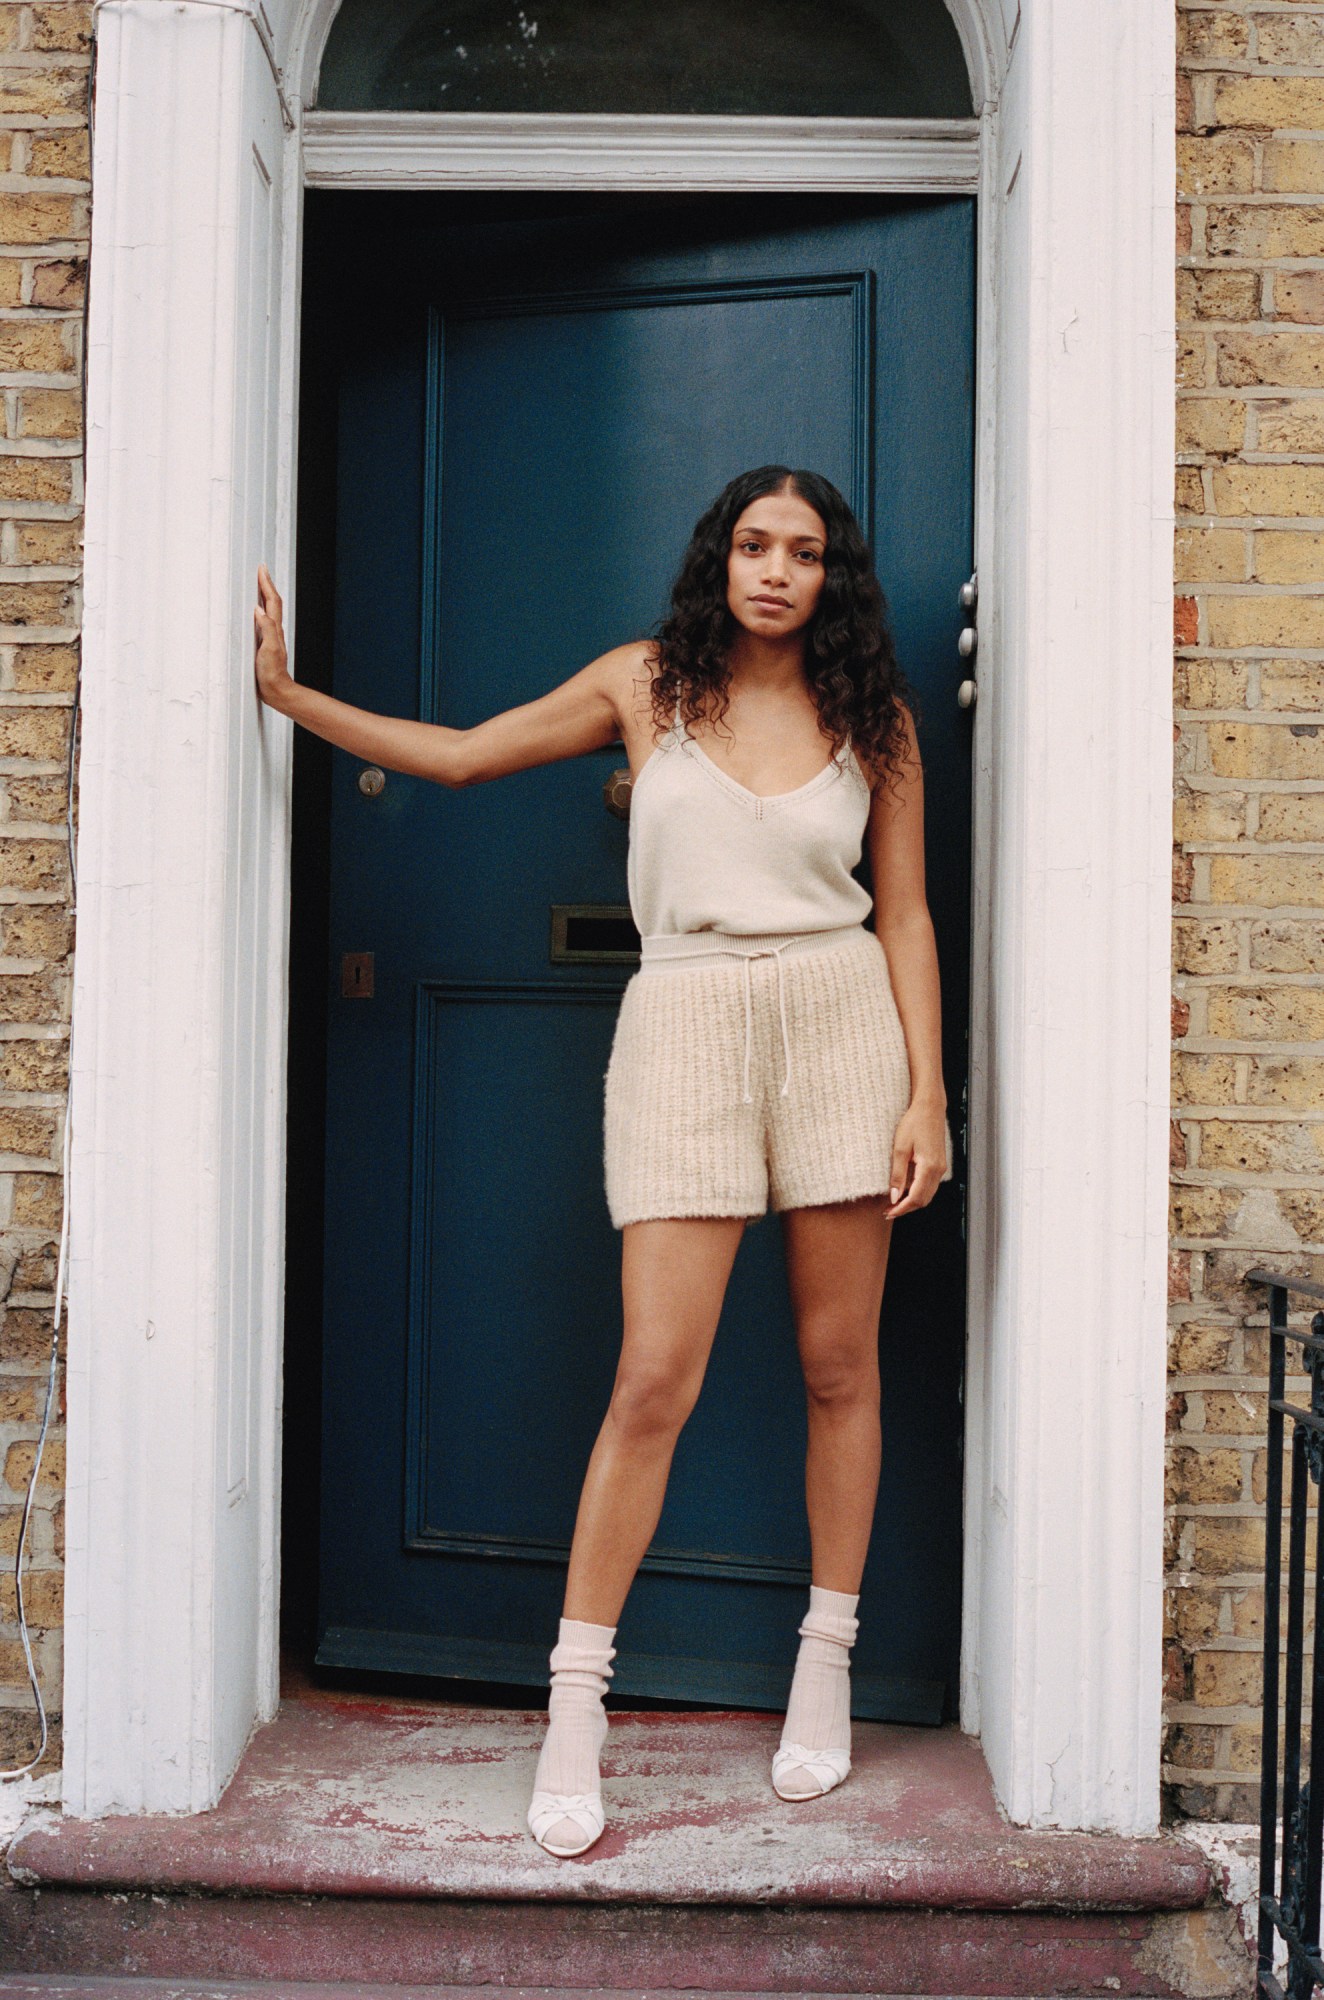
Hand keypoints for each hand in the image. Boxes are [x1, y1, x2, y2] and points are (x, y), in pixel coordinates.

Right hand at [254, 563, 292, 708]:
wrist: (276, 690)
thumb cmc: (272, 673)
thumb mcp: (269, 649)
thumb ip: (267, 629)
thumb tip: (259, 609)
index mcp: (275, 629)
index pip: (272, 601)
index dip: (267, 584)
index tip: (262, 569)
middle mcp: (274, 631)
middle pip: (272, 602)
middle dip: (266, 585)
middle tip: (261, 571)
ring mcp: (270, 637)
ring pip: (269, 611)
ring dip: (265, 596)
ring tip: (259, 585)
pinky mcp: (265, 644)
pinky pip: (263, 621)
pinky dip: (260, 611)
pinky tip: (255, 612)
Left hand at [884, 1100, 947, 1217]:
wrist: (929, 1108)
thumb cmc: (914, 1123)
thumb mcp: (900, 1148)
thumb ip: (898, 1174)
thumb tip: (894, 1197)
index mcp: (929, 1167)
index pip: (916, 1197)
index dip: (902, 1208)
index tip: (888, 1213)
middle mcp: (939, 1170)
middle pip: (924, 1200)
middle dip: (906, 1209)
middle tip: (888, 1212)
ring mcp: (941, 1167)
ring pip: (928, 1195)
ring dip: (912, 1202)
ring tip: (894, 1204)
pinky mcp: (939, 1164)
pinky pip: (930, 1186)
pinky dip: (918, 1193)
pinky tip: (905, 1191)